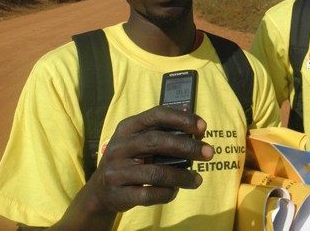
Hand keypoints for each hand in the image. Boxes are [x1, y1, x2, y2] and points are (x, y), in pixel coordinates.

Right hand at [53, 106, 213, 229]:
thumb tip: (193, 123)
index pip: (156, 115)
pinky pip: (148, 194)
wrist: (100, 191)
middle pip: (157, 141)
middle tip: (209, 153)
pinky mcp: (118, 194)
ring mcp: (116, 171)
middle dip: (188, 147)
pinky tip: (175, 191)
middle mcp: (119, 146)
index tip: (203, 127)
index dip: (182, 119)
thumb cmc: (130, 160)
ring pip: (156, 172)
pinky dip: (167, 193)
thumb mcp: (139, 140)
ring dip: (182, 176)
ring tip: (197, 179)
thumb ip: (162, 131)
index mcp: (127, 127)